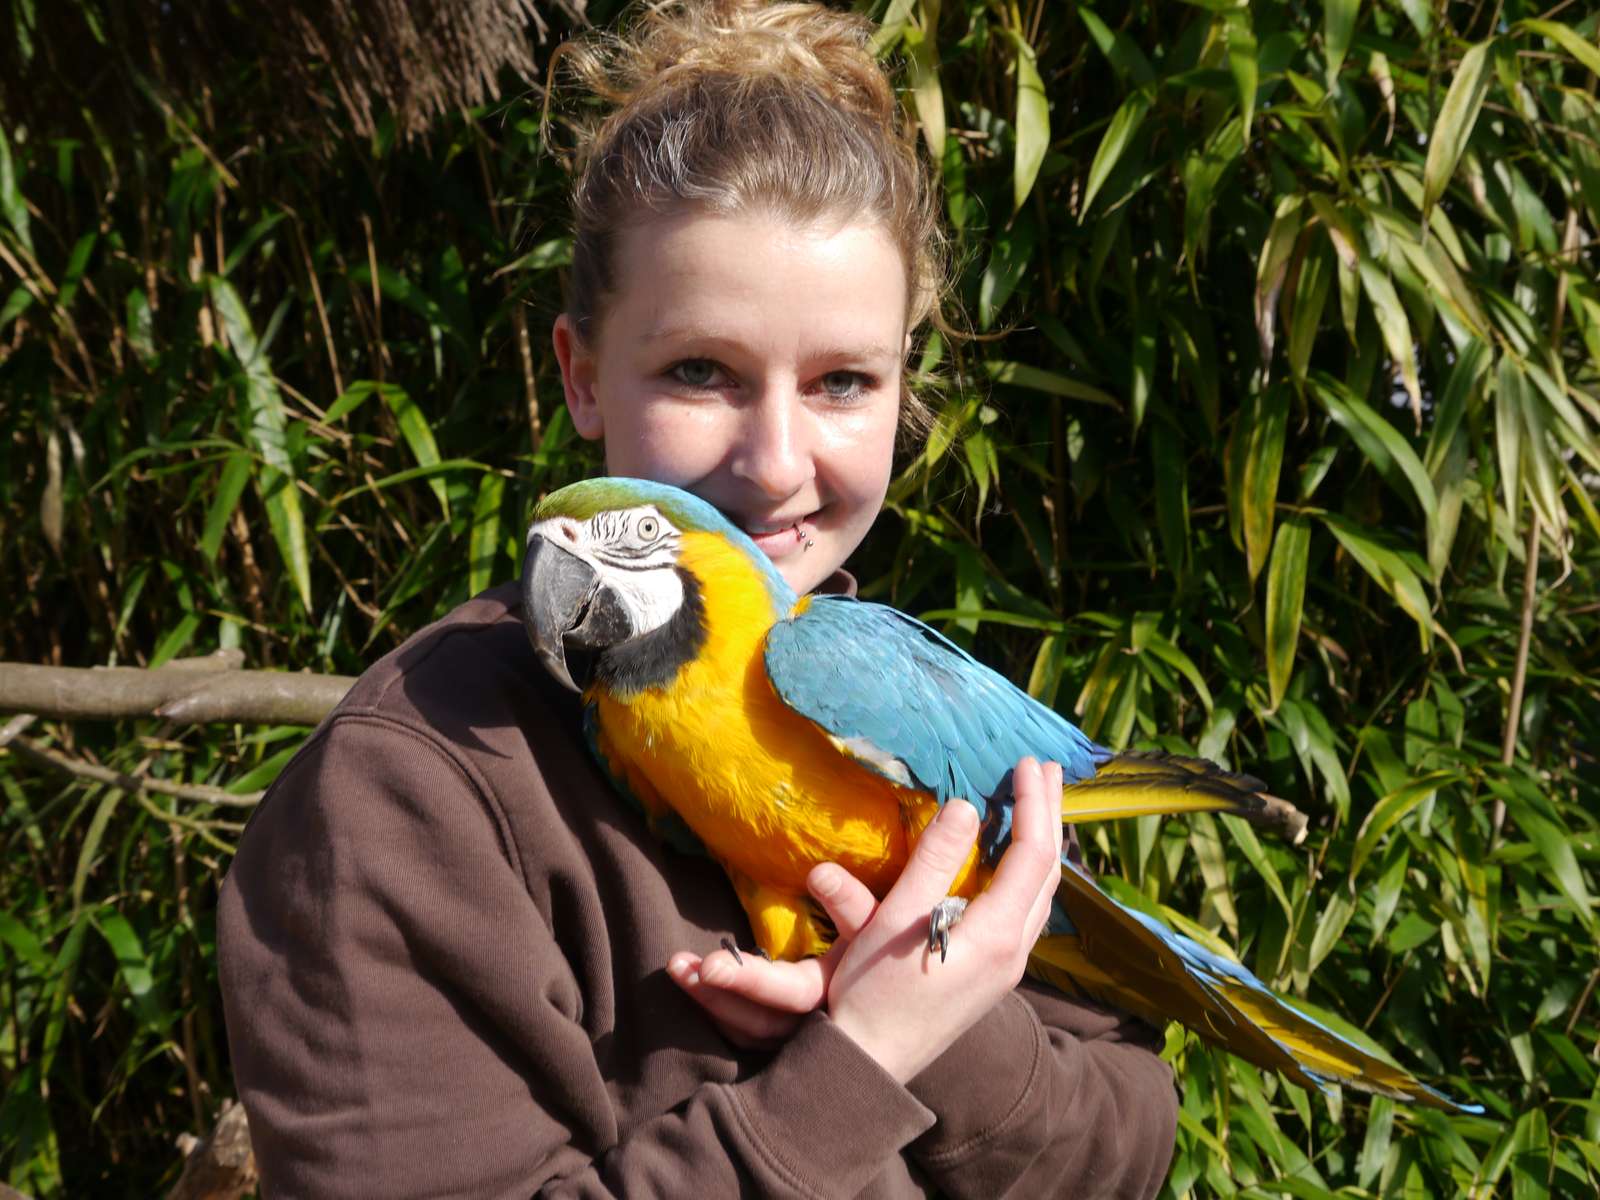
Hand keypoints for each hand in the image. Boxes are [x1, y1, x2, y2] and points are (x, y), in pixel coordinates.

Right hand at [669, 757, 1063, 1079]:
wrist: (868, 1067)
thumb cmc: (873, 993)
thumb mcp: (897, 919)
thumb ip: (935, 862)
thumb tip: (965, 807)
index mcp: (997, 935)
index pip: (1032, 855)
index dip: (1033, 804)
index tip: (1027, 762)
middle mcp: (1014, 953)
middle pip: (1048, 873)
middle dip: (1048, 817)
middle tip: (1047, 770)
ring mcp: (1007, 969)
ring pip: (1041, 896)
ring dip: (1042, 845)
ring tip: (1037, 807)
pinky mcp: (992, 977)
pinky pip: (1027, 912)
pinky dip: (1028, 874)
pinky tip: (1014, 864)